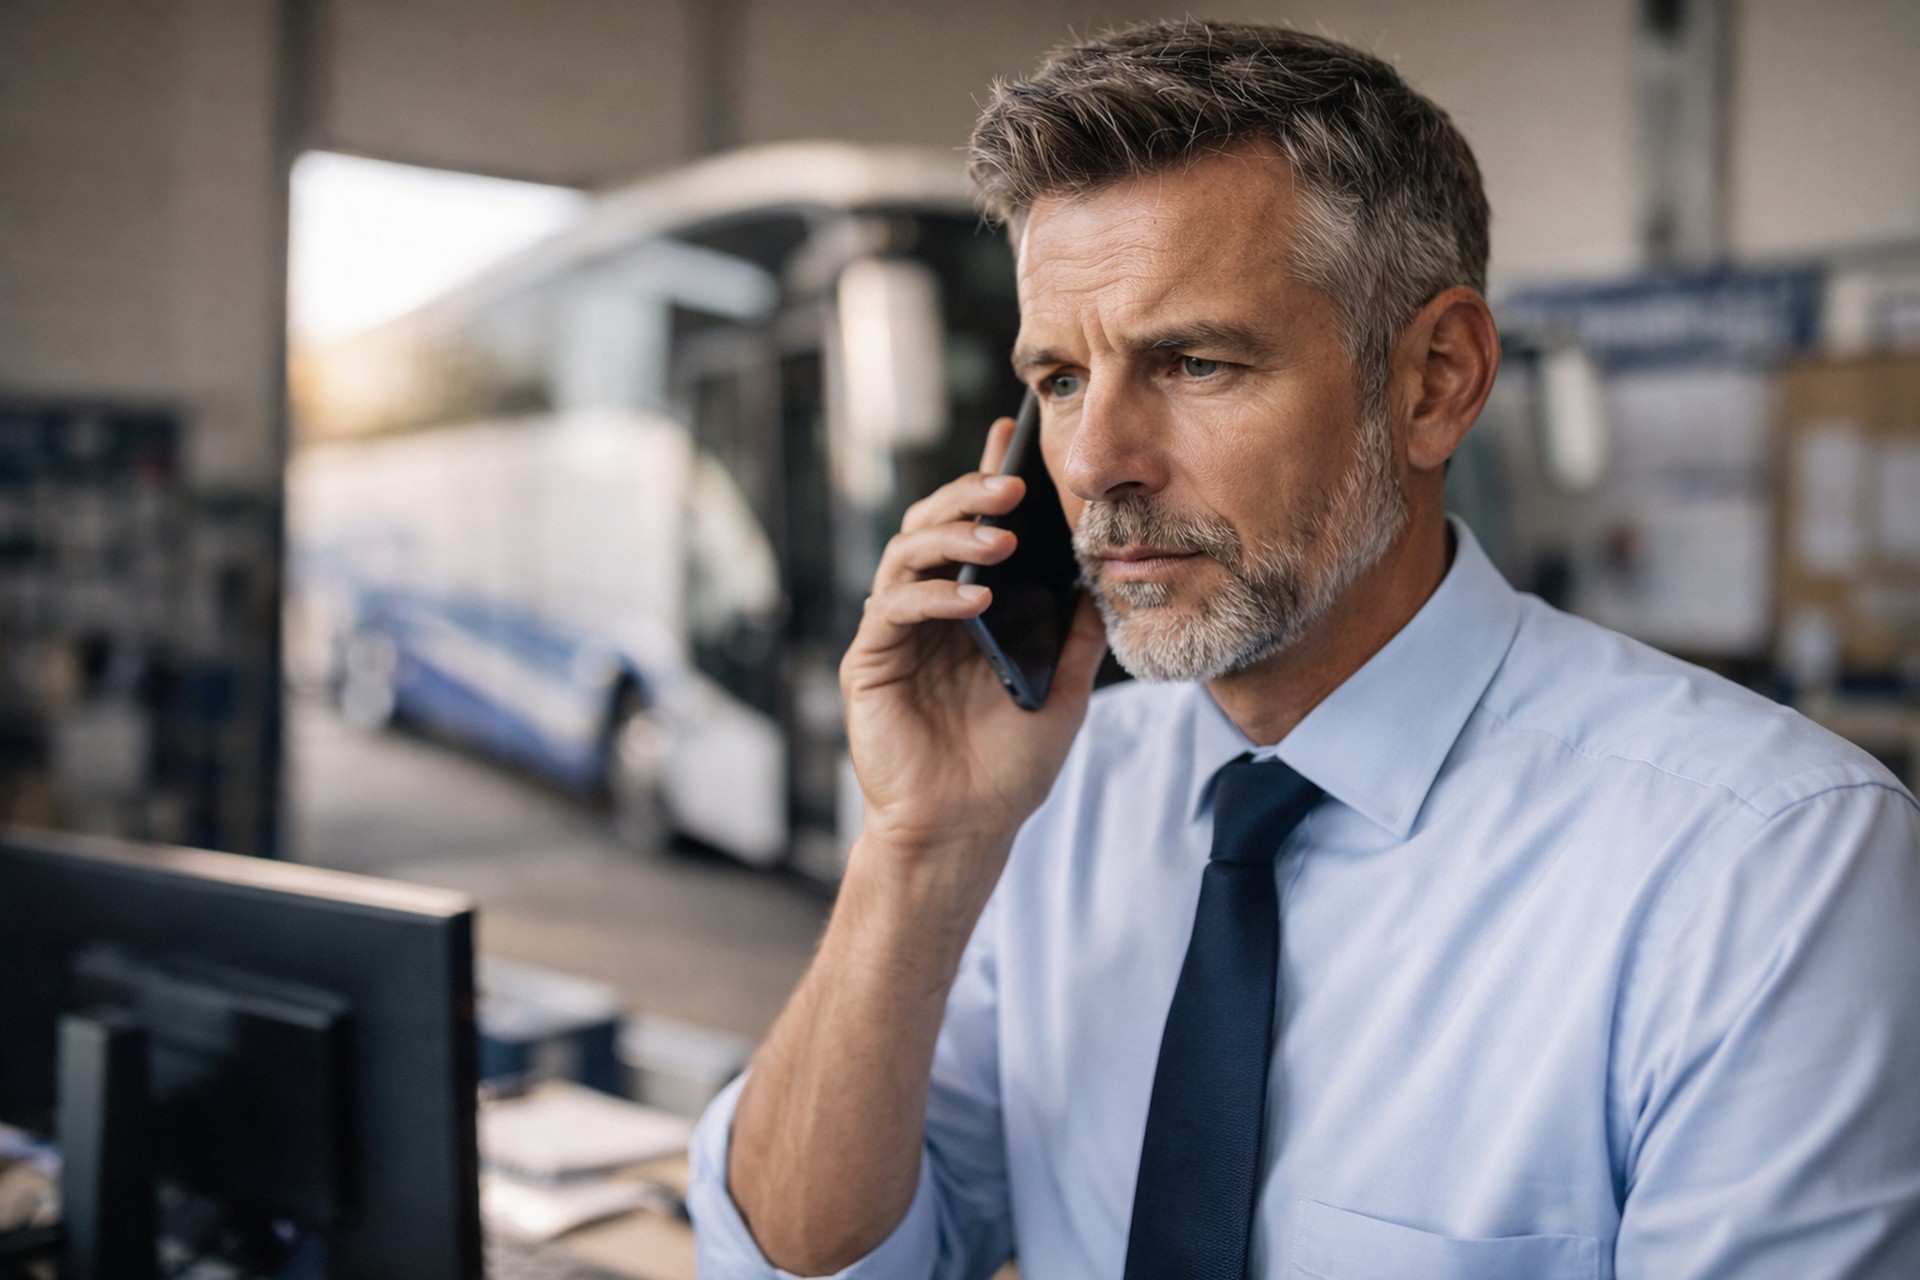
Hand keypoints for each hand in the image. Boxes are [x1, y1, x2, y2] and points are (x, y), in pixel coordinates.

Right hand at [839, 416, 1106, 897]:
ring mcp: (895, 635)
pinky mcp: (870, 665)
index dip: (987, 479)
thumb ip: (1076, 633)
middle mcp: (926, 612)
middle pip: (932, 526)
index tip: (1014, 438)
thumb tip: (1103, 573)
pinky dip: (933, 598)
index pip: (974, 530)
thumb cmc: (1008, 768)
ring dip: (952, 538)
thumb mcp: (1063, 690)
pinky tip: (975, 601)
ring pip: (906, 555)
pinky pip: (893, 611)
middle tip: (1011, 484)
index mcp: (968, 609)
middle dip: (969, 496)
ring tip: (999, 539)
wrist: (966, 831)